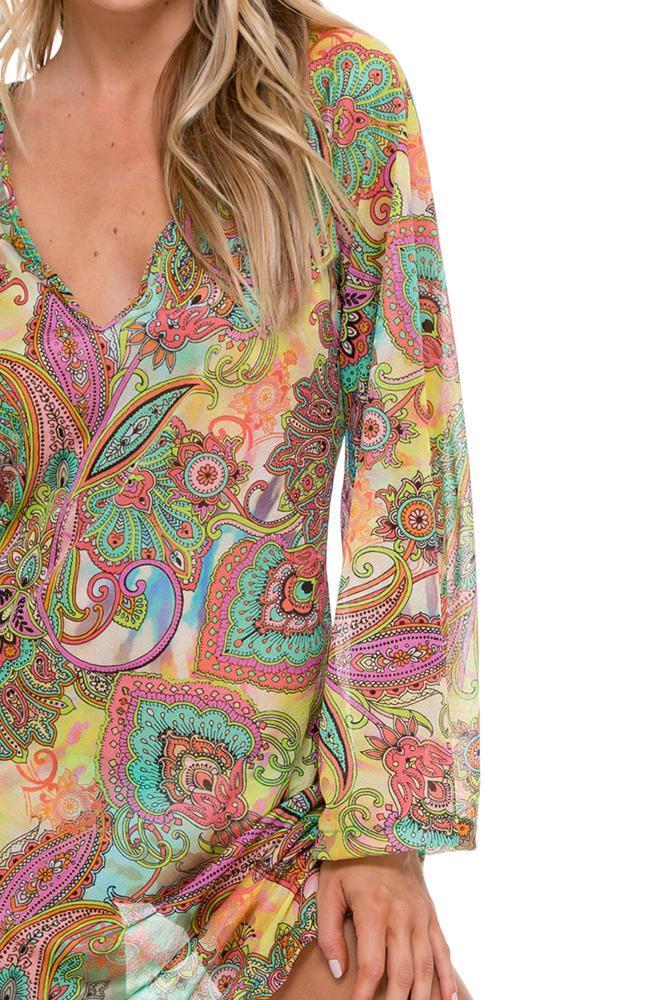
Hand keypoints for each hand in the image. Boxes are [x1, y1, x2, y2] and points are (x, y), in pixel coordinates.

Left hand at [316, 851, 457, 999]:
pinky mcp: (431, 913)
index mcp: (374, 909)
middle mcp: (402, 914)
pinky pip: (443, 950)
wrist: (383, 826)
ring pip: (425, 966)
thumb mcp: (328, 889)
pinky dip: (447, 977)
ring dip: (420, 997)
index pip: (372, 966)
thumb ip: (330, 931)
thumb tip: (339, 972)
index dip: (365, 995)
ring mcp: (421, 915)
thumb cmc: (349, 859)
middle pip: (402, 972)